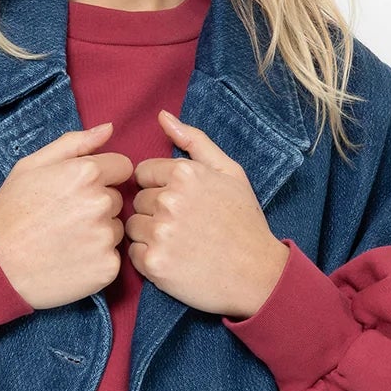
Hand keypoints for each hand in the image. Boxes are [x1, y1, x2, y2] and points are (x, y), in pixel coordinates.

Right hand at [0, 121, 132, 308]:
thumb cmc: (11, 213)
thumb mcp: (31, 166)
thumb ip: (74, 144)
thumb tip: (109, 128)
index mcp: (86, 173)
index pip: (122, 167)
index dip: (102, 177)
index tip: (79, 191)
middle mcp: (101, 203)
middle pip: (118, 199)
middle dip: (98, 205)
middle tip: (64, 219)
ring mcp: (106, 237)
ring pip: (115, 228)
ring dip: (98, 233)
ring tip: (66, 240)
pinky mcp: (108, 267)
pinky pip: (113, 256)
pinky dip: (97, 259)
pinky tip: (71, 259)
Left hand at [127, 109, 288, 316]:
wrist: (258, 275)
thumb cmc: (244, 221)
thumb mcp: (230, 172)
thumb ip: (194, 141)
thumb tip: (162, 116)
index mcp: (184, 173)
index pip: (144, 173)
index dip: (161, 188)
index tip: (182, 204)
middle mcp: (169, 201)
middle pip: (138, 200)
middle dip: (155, 212)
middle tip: (185, 227)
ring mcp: (160, 233)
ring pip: (132, 227)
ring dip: (150, 235)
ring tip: (180, 244)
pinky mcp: (154, 263)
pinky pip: (133, 254)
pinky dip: (149, 258)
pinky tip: (173, 260)